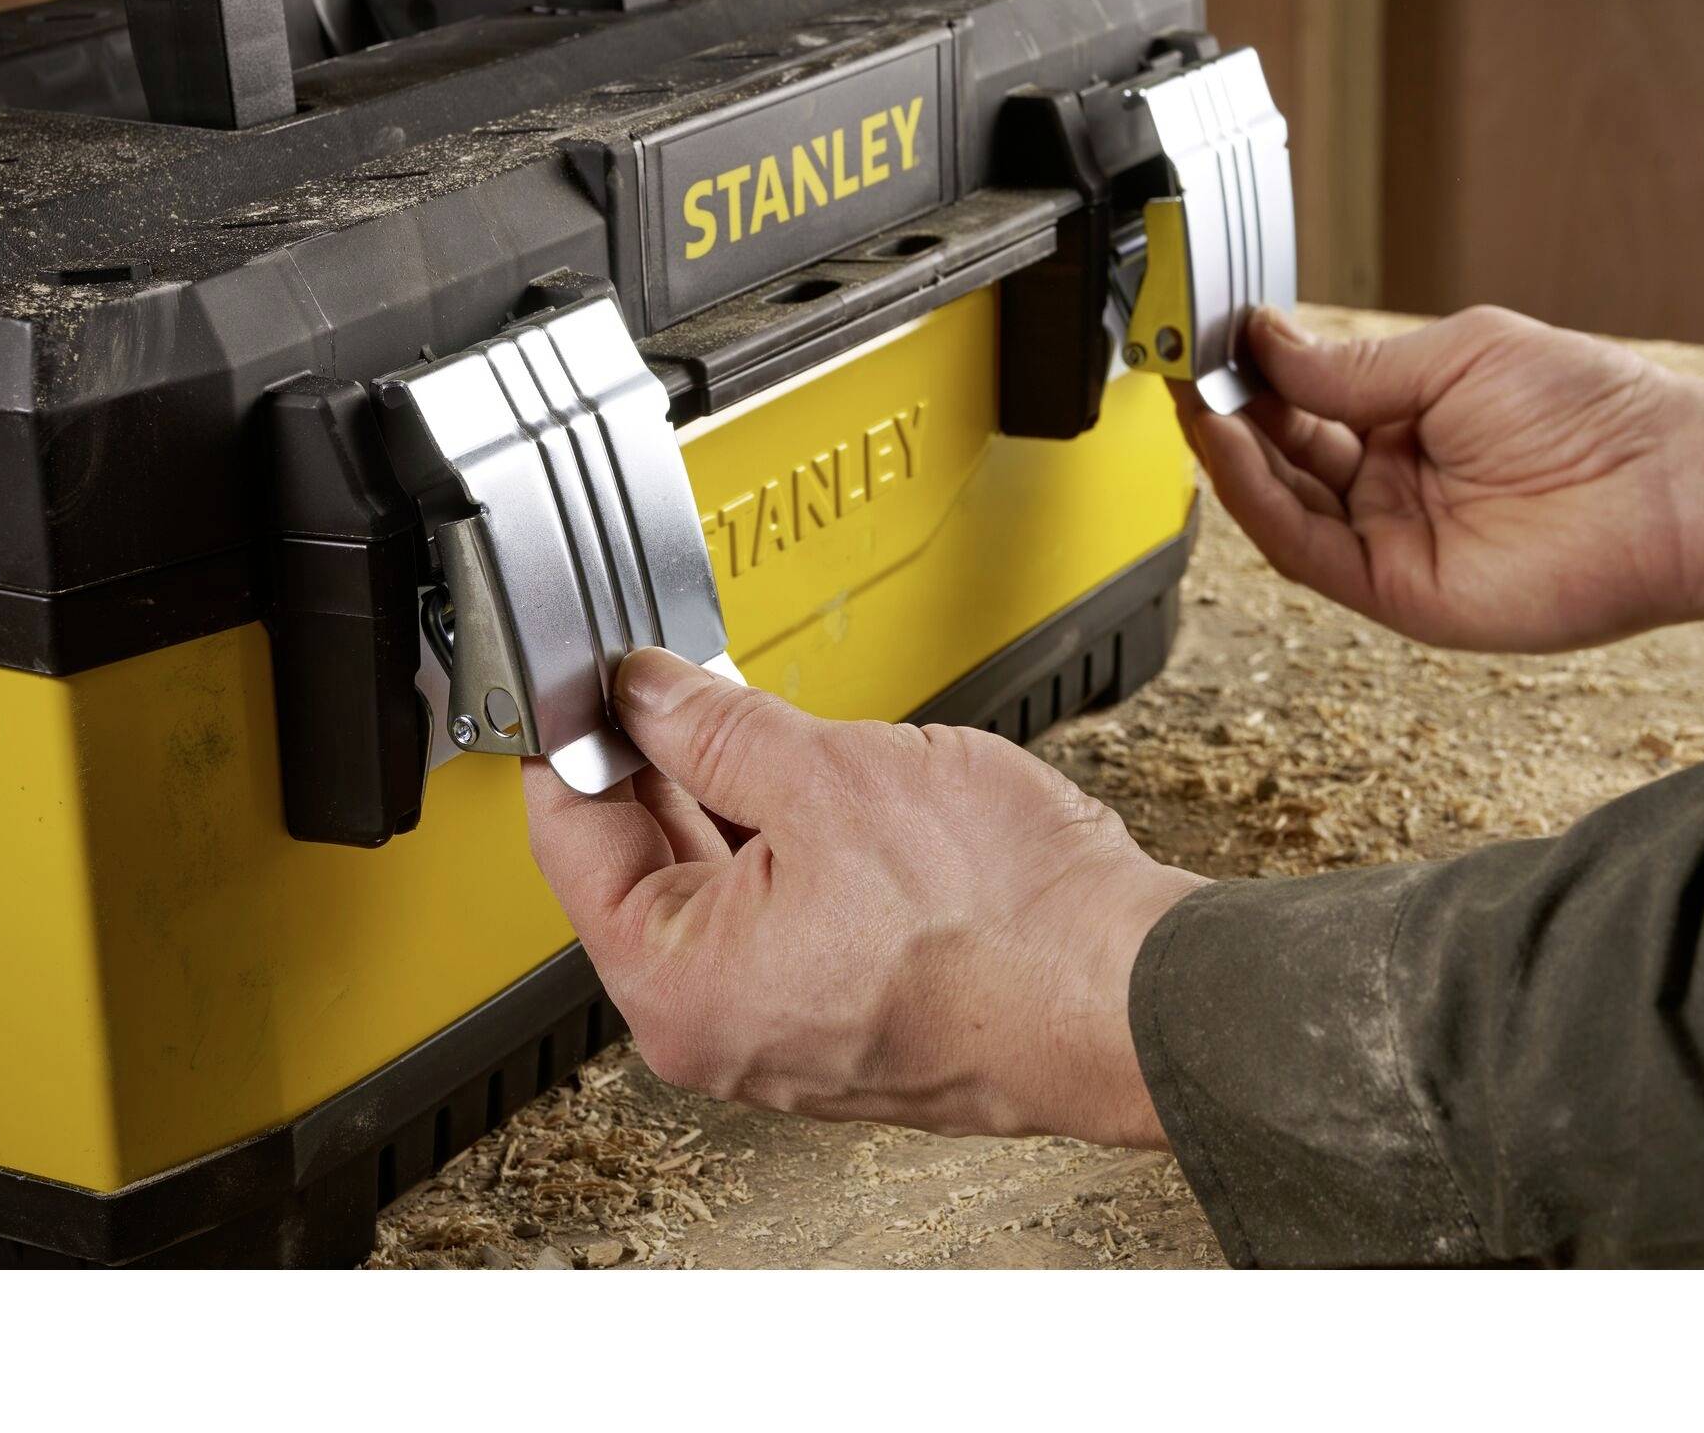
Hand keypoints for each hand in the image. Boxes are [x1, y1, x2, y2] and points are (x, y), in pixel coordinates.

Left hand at [522, 651, 1199, 1145]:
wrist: (1129, 988)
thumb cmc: (1001, 918)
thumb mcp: (828, 774)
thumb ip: (714, 726)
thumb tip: (647, 692)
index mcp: (678, 983)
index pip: (573, 840)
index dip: (577, 739)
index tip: (587, 680)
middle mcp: (719, 1026)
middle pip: (645, 864)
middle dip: (659, 762)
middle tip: (673, 675)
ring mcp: (787, 1029)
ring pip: (723, 888)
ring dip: (731, 798)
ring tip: (755, 716)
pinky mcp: (851, 1015)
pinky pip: (785, 916)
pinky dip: (788, 845)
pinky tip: (813, 781)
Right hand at [1175, 305, 1703, 653]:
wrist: (1665, 487)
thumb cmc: (1593, 414)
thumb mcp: (1453, 357)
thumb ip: (1351, 367)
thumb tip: (1265, 342)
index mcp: (1409, 422)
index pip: (1305, 401)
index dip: (1252, 371)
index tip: (1207, 335)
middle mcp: (1392, 484)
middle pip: (1280, 452)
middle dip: (1226, 408)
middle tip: (1179, 361)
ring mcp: (1389, 539)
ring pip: (1279, 501)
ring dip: (1226, 451)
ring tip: (1189, 396)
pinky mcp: (1393, 590)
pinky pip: (1302, 546)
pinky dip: (1254, 498)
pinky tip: (1225, 444)